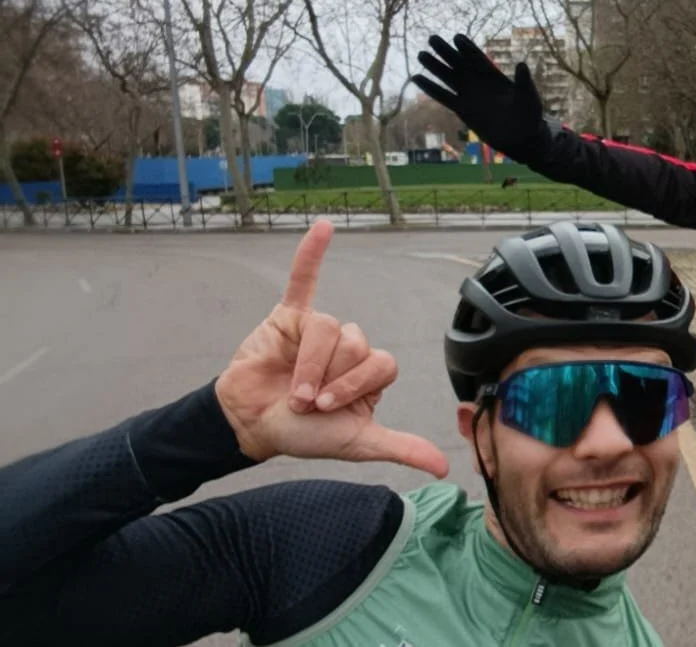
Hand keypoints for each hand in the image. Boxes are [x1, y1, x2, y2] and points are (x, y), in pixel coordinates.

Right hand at [214, 220, 449, 477]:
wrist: (251, 424)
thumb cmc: (304, 434)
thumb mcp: (357, 442)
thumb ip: (400, 447)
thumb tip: (443, 469)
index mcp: (371, 371)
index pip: (382, 363)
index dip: (355, 386)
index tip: (328, 409)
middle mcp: (349, 346)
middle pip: (356, 343)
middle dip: (328, 378)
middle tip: (306, 400)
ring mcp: (320, 329)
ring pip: (327, 328)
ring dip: (307, 365)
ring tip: (291, 388)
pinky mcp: (289, 315)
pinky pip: (303, 279)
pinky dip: (311, 253)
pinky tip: (323, 227)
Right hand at [412, 33, 548, 164]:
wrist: (520, 137)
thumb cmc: (529, 115)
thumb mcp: (529, 97)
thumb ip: (524, 82)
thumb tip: (522, 64)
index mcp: (494, 75)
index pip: (477, 58)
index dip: (467, 48)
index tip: (457, 37)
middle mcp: (478, 82)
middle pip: (459, 63)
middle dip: (446, 51)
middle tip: (432, 38)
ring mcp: (469, 95)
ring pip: (449, 77)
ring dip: (435, 66)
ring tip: (421, 54)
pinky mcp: (462, 109)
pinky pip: (444, 96)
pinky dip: (431, 88)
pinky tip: (417, 77)